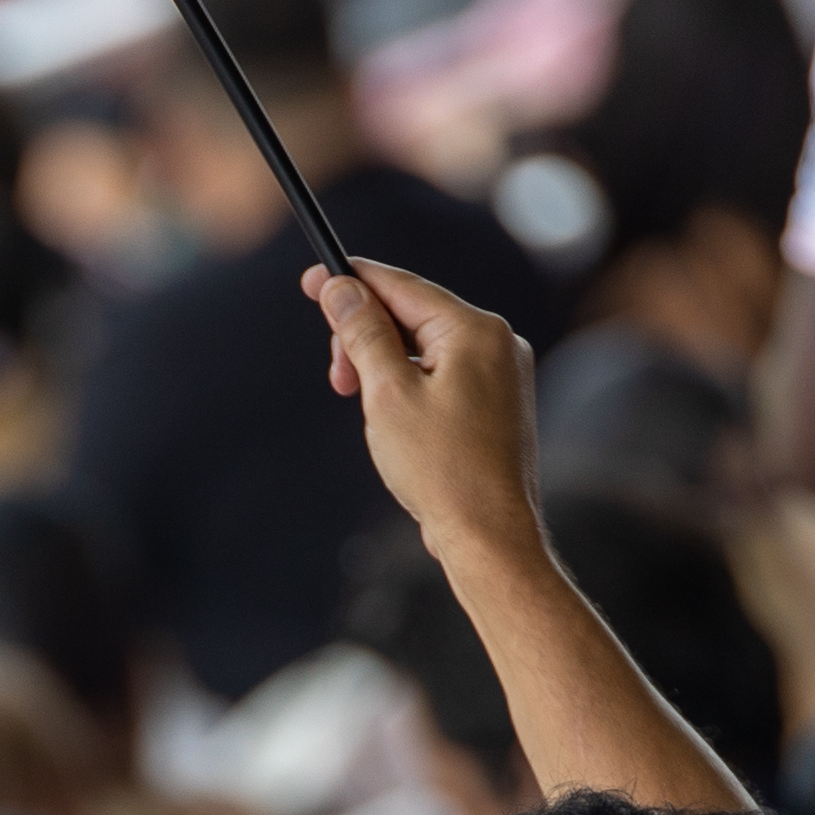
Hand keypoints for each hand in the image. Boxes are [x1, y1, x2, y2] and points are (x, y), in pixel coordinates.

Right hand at [304, 263, 538, 569]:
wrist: (488, 535)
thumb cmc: (442, 468)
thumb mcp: (388, 393)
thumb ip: (364, 333)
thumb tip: (342, 288)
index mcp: (476, 331)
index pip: (402, 286)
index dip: (352, 281)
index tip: (312, 279)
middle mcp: (498, 344)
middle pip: (413, 315)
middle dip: (365, 339)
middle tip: (337, 378)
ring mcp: (502, 375)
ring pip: (425, 348)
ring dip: (384, 366)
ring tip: (366, 409)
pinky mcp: (497, 404)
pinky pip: (443, 374)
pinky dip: (408, 385)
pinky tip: (393, 420)